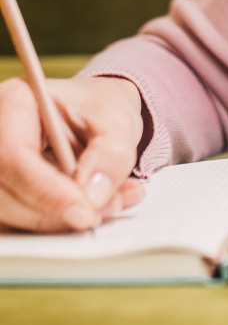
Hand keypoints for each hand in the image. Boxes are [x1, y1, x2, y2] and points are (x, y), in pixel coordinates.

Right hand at [0, 75, 145, 231]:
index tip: (84, 213)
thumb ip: (112, 153)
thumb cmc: (101, 108)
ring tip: (106, 205)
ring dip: (59, 220)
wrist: (99, 114)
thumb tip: (93, 195)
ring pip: (10, 212)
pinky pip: (21, 219)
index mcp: (15, 102)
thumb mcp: (119, 119)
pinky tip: (92, 208)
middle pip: (5, 191)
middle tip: (99, 214)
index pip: (13, 156)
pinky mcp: (6, 189)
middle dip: (56, 212)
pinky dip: (58, 222)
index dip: (46, 191)